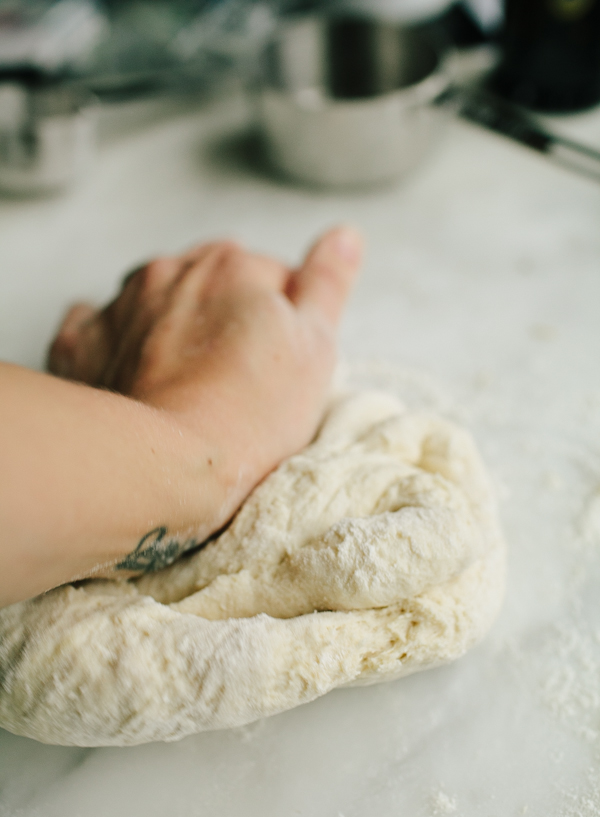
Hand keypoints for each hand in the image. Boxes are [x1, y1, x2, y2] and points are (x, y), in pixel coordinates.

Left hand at [48, 226, 362, 504]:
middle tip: (237, 379)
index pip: (271, 278)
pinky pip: (94, 324)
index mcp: (234, 265)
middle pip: (210, 284)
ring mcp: (121, 304)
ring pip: (154, 299)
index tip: (280, 367)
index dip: (283, 323)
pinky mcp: (82, 342)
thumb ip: (329, 282)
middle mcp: (172, 270)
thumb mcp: (315, 346)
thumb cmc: (252, 411)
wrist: (167, 462)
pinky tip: (125, 367)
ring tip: (187, 383)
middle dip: (225, 318)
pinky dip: (111, 338)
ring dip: (171, 324)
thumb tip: (345, 233)